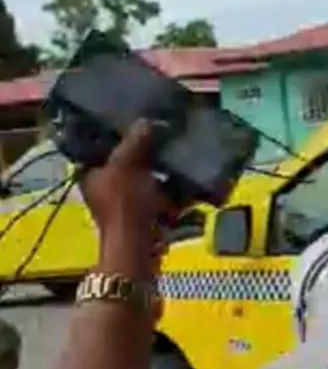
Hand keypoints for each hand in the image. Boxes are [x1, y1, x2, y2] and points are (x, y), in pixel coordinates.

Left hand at [80, 120, 170, 277]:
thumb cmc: (126, 204)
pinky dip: (179, 190)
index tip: (141, 119)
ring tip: (185, 153)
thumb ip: (136, 140)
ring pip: (150, 179)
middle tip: (168, 134)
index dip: (121, 132)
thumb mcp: (128, 164)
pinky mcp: (150, 218)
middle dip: (150, 151)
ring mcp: (129, 206)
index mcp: (92, 174)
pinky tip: (194, 178)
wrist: (141, 249)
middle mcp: (107, 189)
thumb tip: (147, 121)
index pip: (103, 145)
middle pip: (130, 161)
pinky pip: (166, 198)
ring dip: (168, 170)